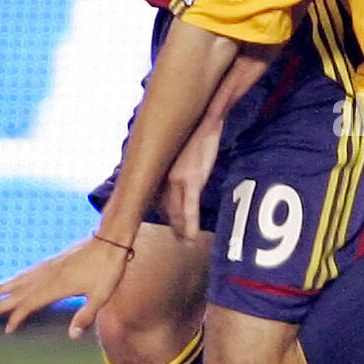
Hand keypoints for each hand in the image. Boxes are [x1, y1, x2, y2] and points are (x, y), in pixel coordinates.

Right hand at [0, 235, 131, 337]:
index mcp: (57, 287)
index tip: (8, 330)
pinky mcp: (55, 260)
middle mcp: (49, 276)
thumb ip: (86, 315)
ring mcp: (50, 266)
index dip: (18, 317)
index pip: (30, 304)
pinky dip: (18, 277)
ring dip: (4, 288)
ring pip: (21, 279)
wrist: (111, 239)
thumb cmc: (108, 269)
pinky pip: (30, 271)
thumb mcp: (102, 296)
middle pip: (19, 292)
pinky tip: (15, 280)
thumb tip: (72, 335)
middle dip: (1, 304)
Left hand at [162, 114, 223, 241]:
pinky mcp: (191, 180)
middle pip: (166, 208)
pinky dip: (189, 224)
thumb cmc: (197, 133)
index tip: (165, 221)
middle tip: (179, 238)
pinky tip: (191, 235)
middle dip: (173, 224)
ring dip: (181, 228)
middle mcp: (166, 176)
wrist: (206, 121)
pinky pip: (189, 209)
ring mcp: (177, 179)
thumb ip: (179, 165)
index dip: (162, 211)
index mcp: (162, 170)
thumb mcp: (183, 150)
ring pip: (176, 212)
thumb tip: (179, 175)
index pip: (157, 196)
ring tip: (186, 242)